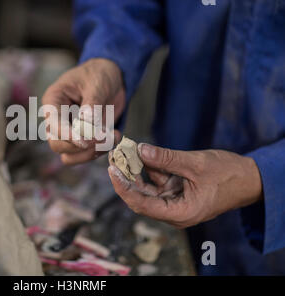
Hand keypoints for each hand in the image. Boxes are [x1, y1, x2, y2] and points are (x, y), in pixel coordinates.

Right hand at [42, 58, 124, 164]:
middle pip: (57, 145)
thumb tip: (86, 122)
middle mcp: (57, 120)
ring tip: (111, 138)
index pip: (53, 124)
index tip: (85, 141)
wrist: (112, 78)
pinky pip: (85, 155)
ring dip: (90, 153)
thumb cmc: (99, 75)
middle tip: (103, 138)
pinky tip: (114, 136)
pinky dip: (100, 151)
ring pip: (69, 156)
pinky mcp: (83, 140)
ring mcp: (69, 132)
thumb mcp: (96, 84)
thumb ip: (92, 103)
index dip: (67, 135)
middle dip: (80, 147)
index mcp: (53, 102)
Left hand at [108, 143, 262, 227]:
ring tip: (123, 152)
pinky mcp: (176, 191)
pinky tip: (140, 153)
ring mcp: (174, 201)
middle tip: (113, 158)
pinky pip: (157, 181)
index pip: (142, 204)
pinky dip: (149, 168)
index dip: (124, 188)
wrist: (249, 178)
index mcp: (180, 213)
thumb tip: (140, 149)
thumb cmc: (228, 174)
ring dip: (136, 171)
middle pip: (141, 197)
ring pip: (147, 188)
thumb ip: (166, 158)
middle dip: (126, 178)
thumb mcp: (195, 164)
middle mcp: (173, 211)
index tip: (112, 171)